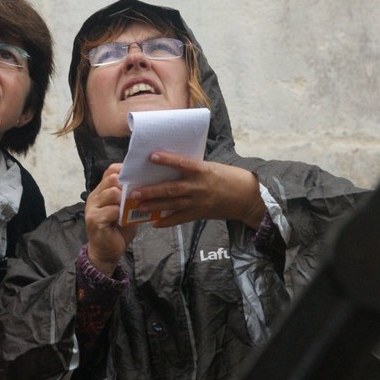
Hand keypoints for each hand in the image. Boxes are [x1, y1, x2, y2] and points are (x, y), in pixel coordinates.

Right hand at [84, 164, 139, 274]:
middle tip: (137, 195)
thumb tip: (145, 185)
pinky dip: (121, 214)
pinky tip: (124, 220)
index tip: (137, 177)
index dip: (124, 171)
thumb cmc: (117, 231)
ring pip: (112, 193)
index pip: (110, 171)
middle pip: (111, 179)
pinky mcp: (94, 220)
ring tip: (130, 209)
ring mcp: (92, 208)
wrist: (106, 253)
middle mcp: (94, 197)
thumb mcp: (125, 210)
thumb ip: (129, 198)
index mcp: (101, 192)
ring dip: (125, 200)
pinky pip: (112, 210)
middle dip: (126, 185)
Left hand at [127, 154, 264, 228]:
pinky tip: (154, 223)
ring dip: (154, 206)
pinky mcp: (199, 214)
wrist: (246, 197)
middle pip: (171, 189)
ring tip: (139, 205)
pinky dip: (167, 222)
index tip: (151, 156)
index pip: (182, 164)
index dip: (167, 160)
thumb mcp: (211, 167)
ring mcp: (198, 202)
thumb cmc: (227, 177)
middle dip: (152, 191)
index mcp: (202, 171)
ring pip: (172, 205)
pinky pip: (180, 219)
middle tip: (134, 191)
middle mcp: (199, 187)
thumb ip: (192, 168)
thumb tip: (170, 165)